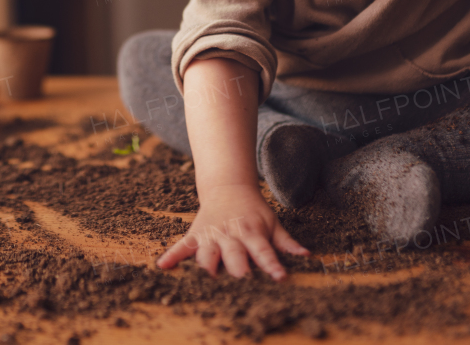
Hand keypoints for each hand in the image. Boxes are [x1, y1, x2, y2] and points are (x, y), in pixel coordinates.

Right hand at [156, 183, 306, 279]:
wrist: (227, 187)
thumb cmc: (253, 209)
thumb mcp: (272, 222)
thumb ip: (287, 242)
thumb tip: (307, 256)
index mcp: (251, 232)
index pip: (264, 251)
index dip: (271, 264)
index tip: (279, 277)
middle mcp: (230, 234)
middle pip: (233, 254)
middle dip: (237, 267)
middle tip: (241, 281)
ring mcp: (211, 235)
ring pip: (206, 253)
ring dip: (207, 266)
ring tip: (207, 280)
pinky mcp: (196, 235)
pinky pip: (182, 246)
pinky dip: (172, 255)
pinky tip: (162, 266)